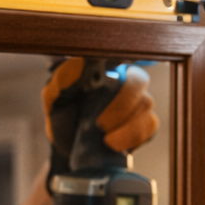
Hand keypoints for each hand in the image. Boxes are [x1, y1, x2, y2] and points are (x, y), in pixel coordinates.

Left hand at [41, 57, 158, 151]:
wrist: (70, 151)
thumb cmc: (63, 117)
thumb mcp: (54, 99)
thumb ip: (63, 81)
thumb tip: (80, 64)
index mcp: (103, 68)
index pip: (121, 54)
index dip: (126, 56)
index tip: (121, 64)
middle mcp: (123, 81)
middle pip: (138, 80)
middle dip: (122, 103)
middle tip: (100, 124)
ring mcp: (137, 102)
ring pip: (146, 104)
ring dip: (125, 124)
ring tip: (105, 139)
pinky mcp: (144, 123)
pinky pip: (150, 125)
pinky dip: (132, 136)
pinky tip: (115, 145)